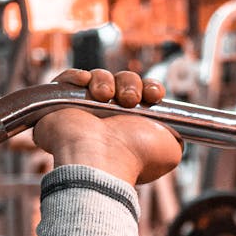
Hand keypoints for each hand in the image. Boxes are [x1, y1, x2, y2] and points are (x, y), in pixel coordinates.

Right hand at [32, 68, 182, 184]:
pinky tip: (86, 85)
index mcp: (131, 125)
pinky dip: (77, 77)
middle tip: (129, 100)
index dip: (150, 88)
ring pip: (98, 77)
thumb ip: (176, 137)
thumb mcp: (171, 149)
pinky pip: (68, 79)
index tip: (155, 94)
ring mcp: (82, 111)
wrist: (101, 158)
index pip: (142, 95)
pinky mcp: (58, 104)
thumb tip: (176, 133)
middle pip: (122, 81)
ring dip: (105, 81)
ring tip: (104, 98)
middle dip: (130, 83)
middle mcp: (108, 118)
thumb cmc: (135, 157)